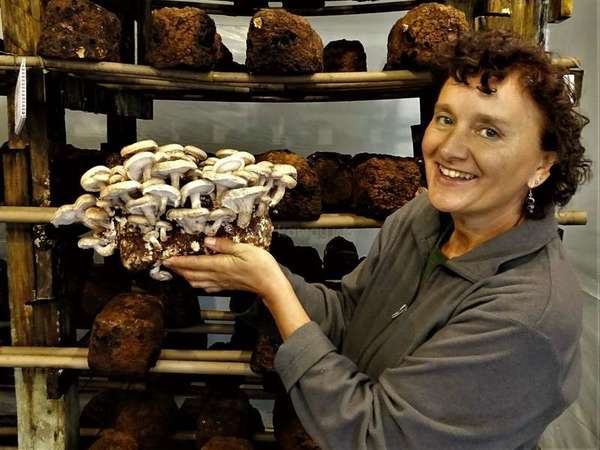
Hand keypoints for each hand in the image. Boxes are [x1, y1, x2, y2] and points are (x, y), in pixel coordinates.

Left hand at [164, 237, 287, 299]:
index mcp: (220, 265)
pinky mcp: (226, 286)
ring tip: (178, 270)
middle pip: (191, 274)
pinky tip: (197, 281)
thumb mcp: (245, 248)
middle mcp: (217, 275)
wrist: (271, 285)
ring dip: (185, 276)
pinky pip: (207, 286)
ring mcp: (221, 283)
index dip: (179, 261)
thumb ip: (225, 245)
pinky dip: (197, 283)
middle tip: (167, 264)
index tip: (166, 259)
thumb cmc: (261, 266)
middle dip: (178, 269)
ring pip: (197, 282)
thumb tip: (208, 240)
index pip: (194, 263)